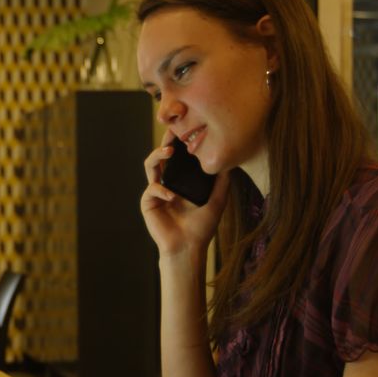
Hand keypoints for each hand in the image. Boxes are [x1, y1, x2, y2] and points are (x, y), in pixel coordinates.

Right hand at [141, 130, 229, 255]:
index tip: (186, 129)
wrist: (188, 247)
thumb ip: (222, 182)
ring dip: (157, 155)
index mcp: (181, 181)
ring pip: (150, 166)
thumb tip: (229, 161)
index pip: (178, 157)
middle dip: (165, 141)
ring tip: (168, 151)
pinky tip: (172, 196)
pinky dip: (161, 190)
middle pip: (162, 156)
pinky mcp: (148, 203)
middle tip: (173, 131)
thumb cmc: (201, 227)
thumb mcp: (217, 200)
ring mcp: (156, 192)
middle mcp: (167, 183)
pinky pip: (151, 189)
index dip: (179, 142)